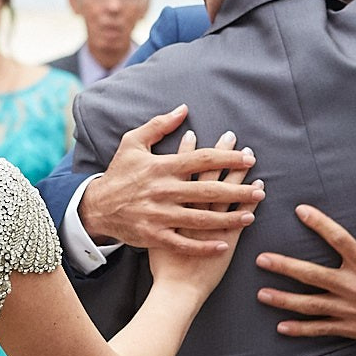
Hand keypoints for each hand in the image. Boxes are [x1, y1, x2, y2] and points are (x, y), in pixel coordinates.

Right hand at [79, 105, 262, 255]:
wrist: (96, 207)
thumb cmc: (119, 173)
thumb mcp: (132, 143)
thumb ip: (158, 125)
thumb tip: (183, 109)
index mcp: (161, 167)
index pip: (201, 159)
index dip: (227, 157)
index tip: (249, 158)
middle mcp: (163, 191)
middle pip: (207, 190)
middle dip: (237, 191)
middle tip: (260, 191)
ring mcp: (159, 215)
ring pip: (200, 218)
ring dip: (228, 218)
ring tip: (250, 216)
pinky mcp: (154, 236)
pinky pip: (183, 243)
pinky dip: (204, 246)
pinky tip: (224, 243)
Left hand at [255, 191, 355, 351]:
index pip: (339, 240)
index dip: (319, 224)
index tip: (300, 210)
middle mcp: (354, 287)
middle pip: (313, 275)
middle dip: (285, 267)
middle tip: (261, 259)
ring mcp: (349, 309)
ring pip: (310, 305)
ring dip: (284, 300)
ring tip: (261, 294)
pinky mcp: (350, 327)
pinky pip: (321, 328)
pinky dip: (301, 329)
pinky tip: (281, 326)